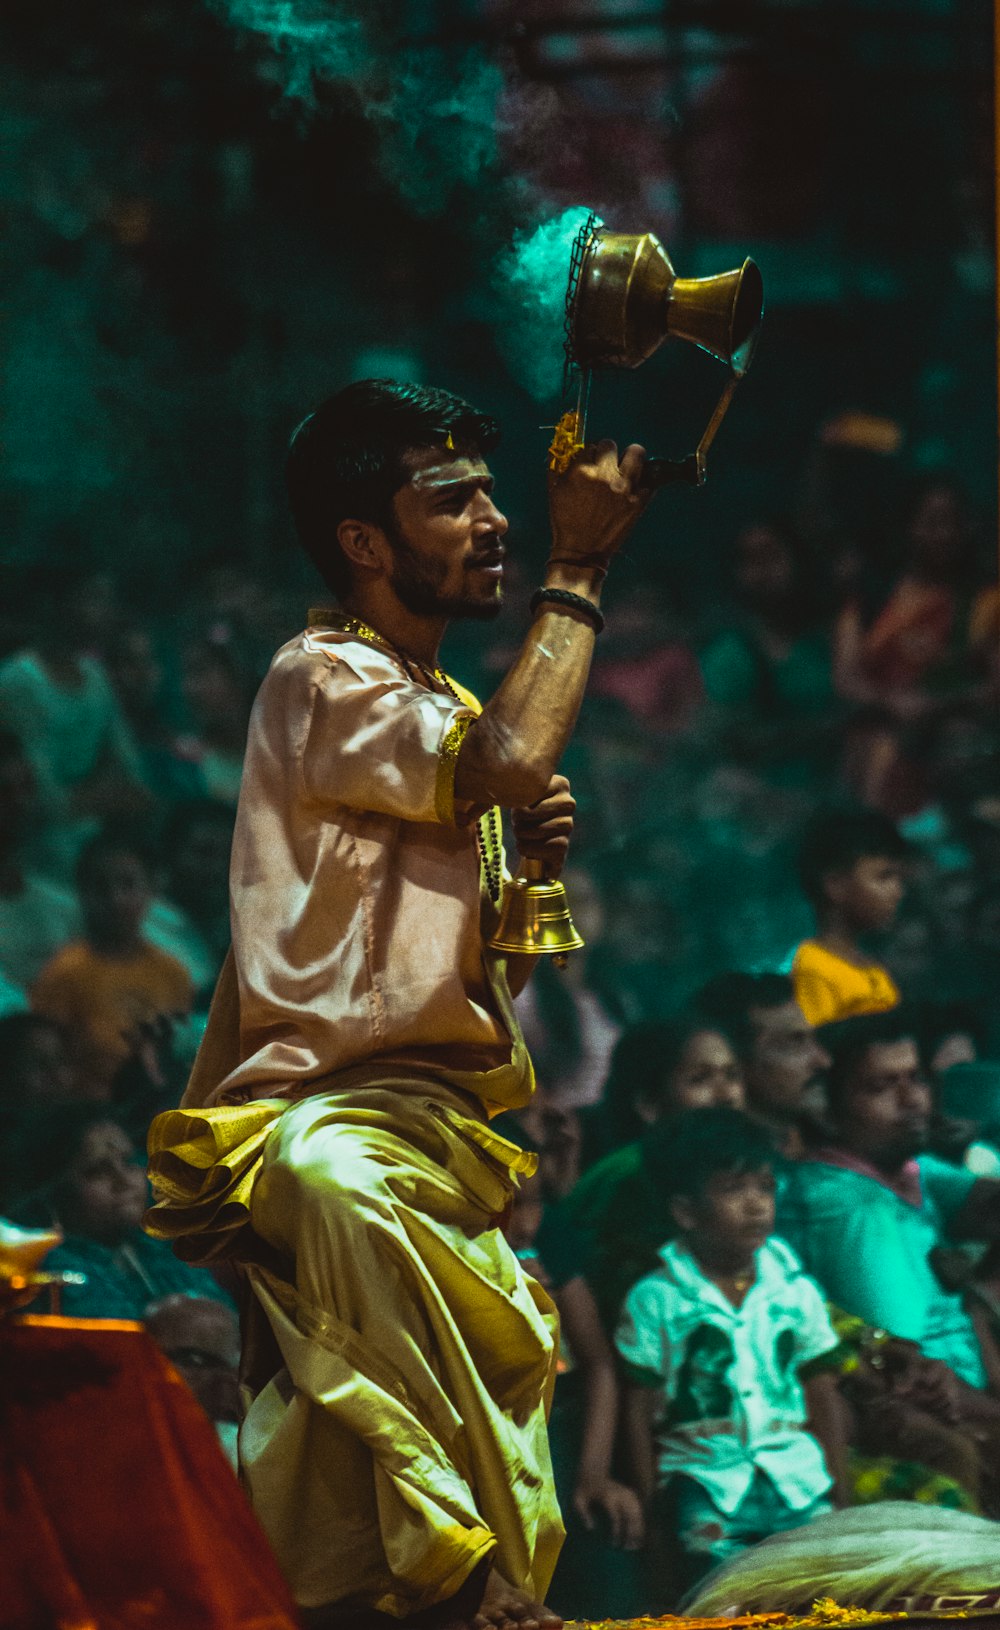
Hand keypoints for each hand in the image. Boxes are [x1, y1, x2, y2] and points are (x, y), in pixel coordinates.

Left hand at [511, 774, 573, 877]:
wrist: (531, 845)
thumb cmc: (522, 816)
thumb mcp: (514, 797)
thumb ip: (503, 791)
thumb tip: (477, 801)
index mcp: (559, 784)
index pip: (529, 792)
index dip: (517, 804)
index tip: (520, 807)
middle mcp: (568, 803)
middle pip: (529, 813)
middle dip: (518, 821)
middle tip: (519, 823)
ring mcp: (568, 825)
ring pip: (535, 830)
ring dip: (522, 835)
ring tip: (522, 835)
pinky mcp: (564, 846)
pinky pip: (541, 846)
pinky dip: (529, 849)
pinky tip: (528, 847)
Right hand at [548, 439, 649, 569]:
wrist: (582, 551)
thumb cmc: (565, 521)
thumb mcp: (554, 491)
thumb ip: (556, 466)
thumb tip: (560, 446)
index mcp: (581, 472)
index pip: (590, 446)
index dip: (591, 453)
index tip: (592, 461)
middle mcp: (604, 476)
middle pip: (611, 445)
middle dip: (608, 454)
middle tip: (608, 464)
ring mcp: (624, 488)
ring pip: (637, 452)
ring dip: (631, 457)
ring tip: (628, 466)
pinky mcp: (638, 501)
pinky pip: (649, 479)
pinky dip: (643, 482)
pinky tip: (634, 488)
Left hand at [572, 1478, 644, 1549]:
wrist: (592, 1473)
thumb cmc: (584, 1490)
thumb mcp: (578, 1500)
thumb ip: (583, 1514)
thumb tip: (591, 1528)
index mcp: (607, 1496)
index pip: (616, 1516)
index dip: (616, 1531)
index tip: (613, 1544)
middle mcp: (620, 1494)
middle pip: (631, 1515)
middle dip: (631, 1533)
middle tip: (627, 1548)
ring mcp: (627, 1492)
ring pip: (638, 1513)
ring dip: (638, 1529)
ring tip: (635, 1546)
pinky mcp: (631, 1494)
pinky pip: (639, 1510)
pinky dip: (641, 1523)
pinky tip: (638, 1536)